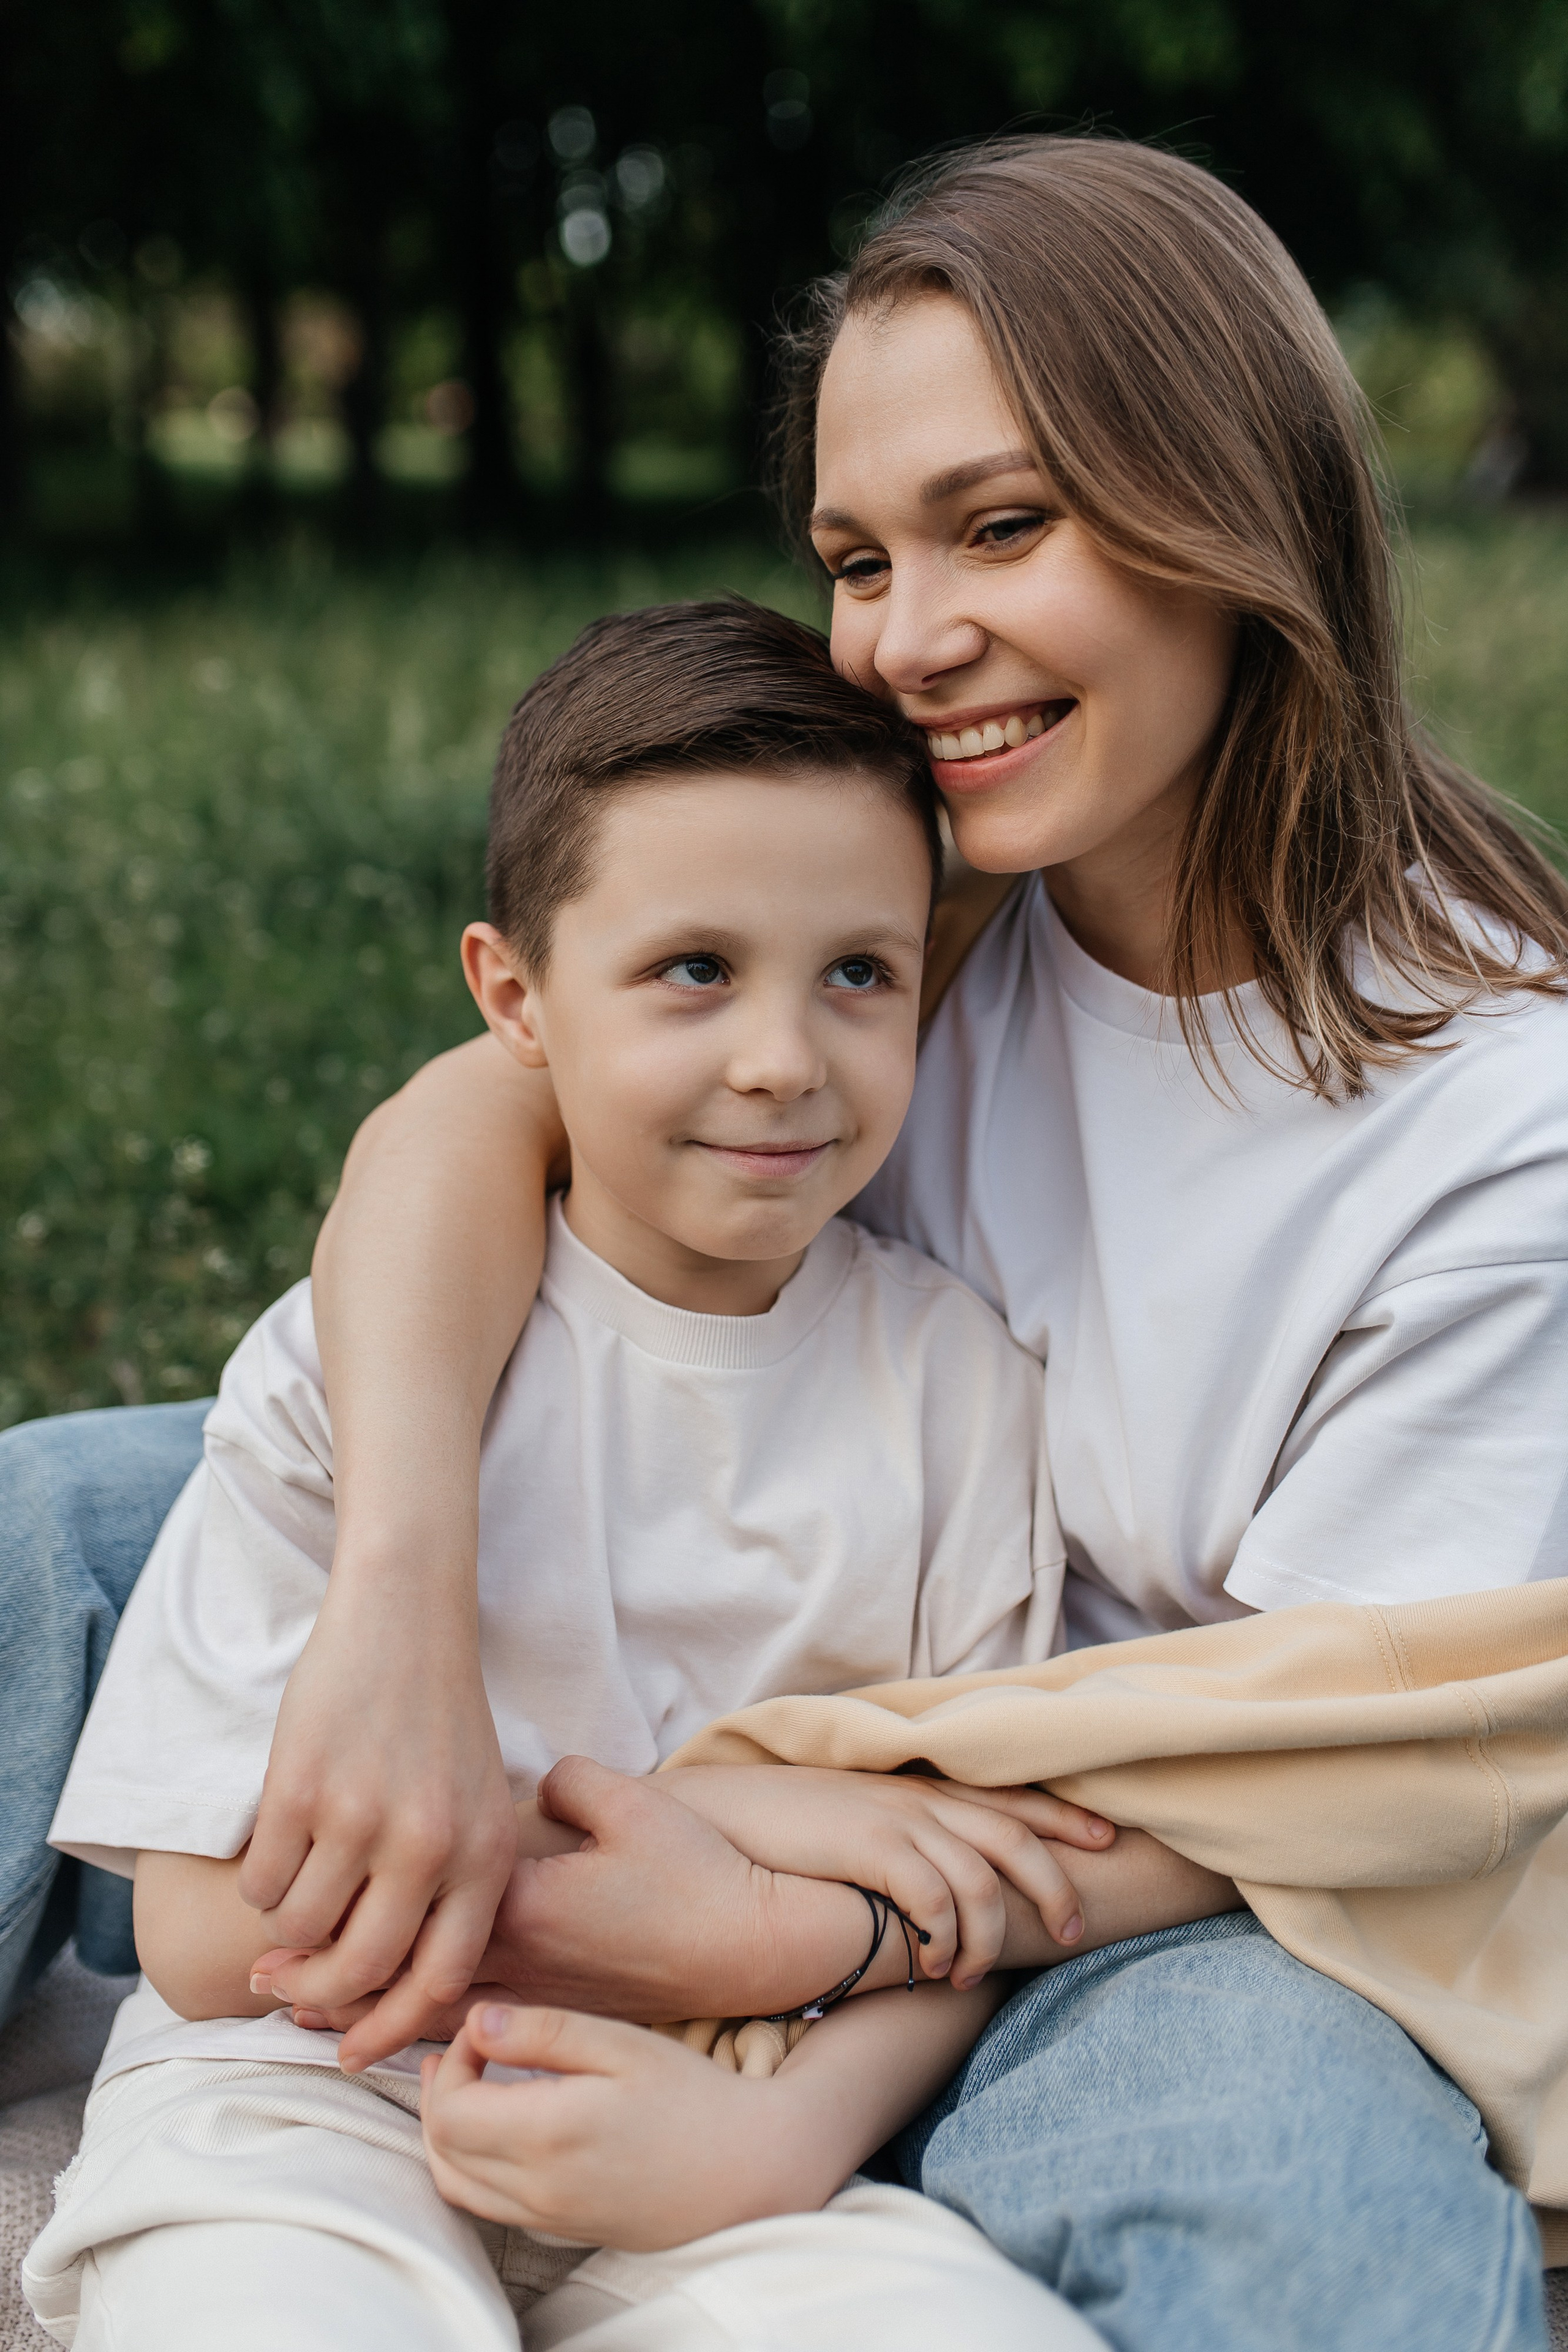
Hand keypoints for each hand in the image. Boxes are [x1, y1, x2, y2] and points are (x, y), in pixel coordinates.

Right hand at [238, 1563, 517, 2066]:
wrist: (406, 1619)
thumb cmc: (439, 1722)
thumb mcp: (475, 1808)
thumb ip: (448, 1892)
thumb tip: (379, 1994)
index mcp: (483, 1857)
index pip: (440, 1982)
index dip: (390, 2029)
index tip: (350, 2049)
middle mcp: (429, 1846)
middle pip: (361, 1969)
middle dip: (315, 1992)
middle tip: (286, 1985)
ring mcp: (362, 1818)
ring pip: (302, 1930)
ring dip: (284, 1932)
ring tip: (291, 1893)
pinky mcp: (301, 1790)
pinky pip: (264, 1883)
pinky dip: (262, 1885)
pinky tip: (278, 1848)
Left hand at [258, 1756, 871, 2043]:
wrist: (750, 1943)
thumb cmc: (693, 1869)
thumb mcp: (630, 1802)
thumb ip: (566, 1783)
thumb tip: (529, 1781)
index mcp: (518, 1899)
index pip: (411, 1912)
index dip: (343, 1914)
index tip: (283, 1914)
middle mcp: (515, 1959)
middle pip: (402, 1974)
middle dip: (329, 1981)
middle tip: (262, 1982)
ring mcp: (536, 1993)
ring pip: (430, 2008)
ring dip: (365, 2012)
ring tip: (302, 2018)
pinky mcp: (558, 2008)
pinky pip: (472, 2022)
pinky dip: (421, 2025)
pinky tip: (388, 2032)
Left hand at [421, 2002, 808, 2250]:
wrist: (749, 2169)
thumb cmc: (691, 2096)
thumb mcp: (622, 2044)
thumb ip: (544, 2031)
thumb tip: (475, 2022)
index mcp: (549, 2135)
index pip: (451, 2110)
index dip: (453, 2062)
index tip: (485, 2029)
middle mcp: (538, 2189)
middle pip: (443, 2151)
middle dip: (441, 2094)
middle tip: (466, 2050)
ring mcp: (549, 2218)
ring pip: (457, 2185)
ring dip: (446, 2134)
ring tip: (466, 2084)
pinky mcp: (563, 2230)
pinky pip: (489, 2205)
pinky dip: (471, 2166)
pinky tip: (498, 2127)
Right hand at [659, 1764, 1112, 1987]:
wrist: (720, 1814)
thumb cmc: (787, 1830)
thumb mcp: (856, 1824)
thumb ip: (900, 1841)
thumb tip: (937, 1885)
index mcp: (920, 1790)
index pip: (1010, 1797)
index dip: (1063, 1817)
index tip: (1109, 1837)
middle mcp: (918, 1798)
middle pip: (1015, 1834)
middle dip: (1057, 1883)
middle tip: (1076, 1932)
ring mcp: (895, 1818)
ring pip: (982, 1875)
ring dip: (991, 1934)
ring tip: (974, 1975)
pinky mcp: (868, 1843)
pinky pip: (932, 1894)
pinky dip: (945, 1934)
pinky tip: (935, 1967)